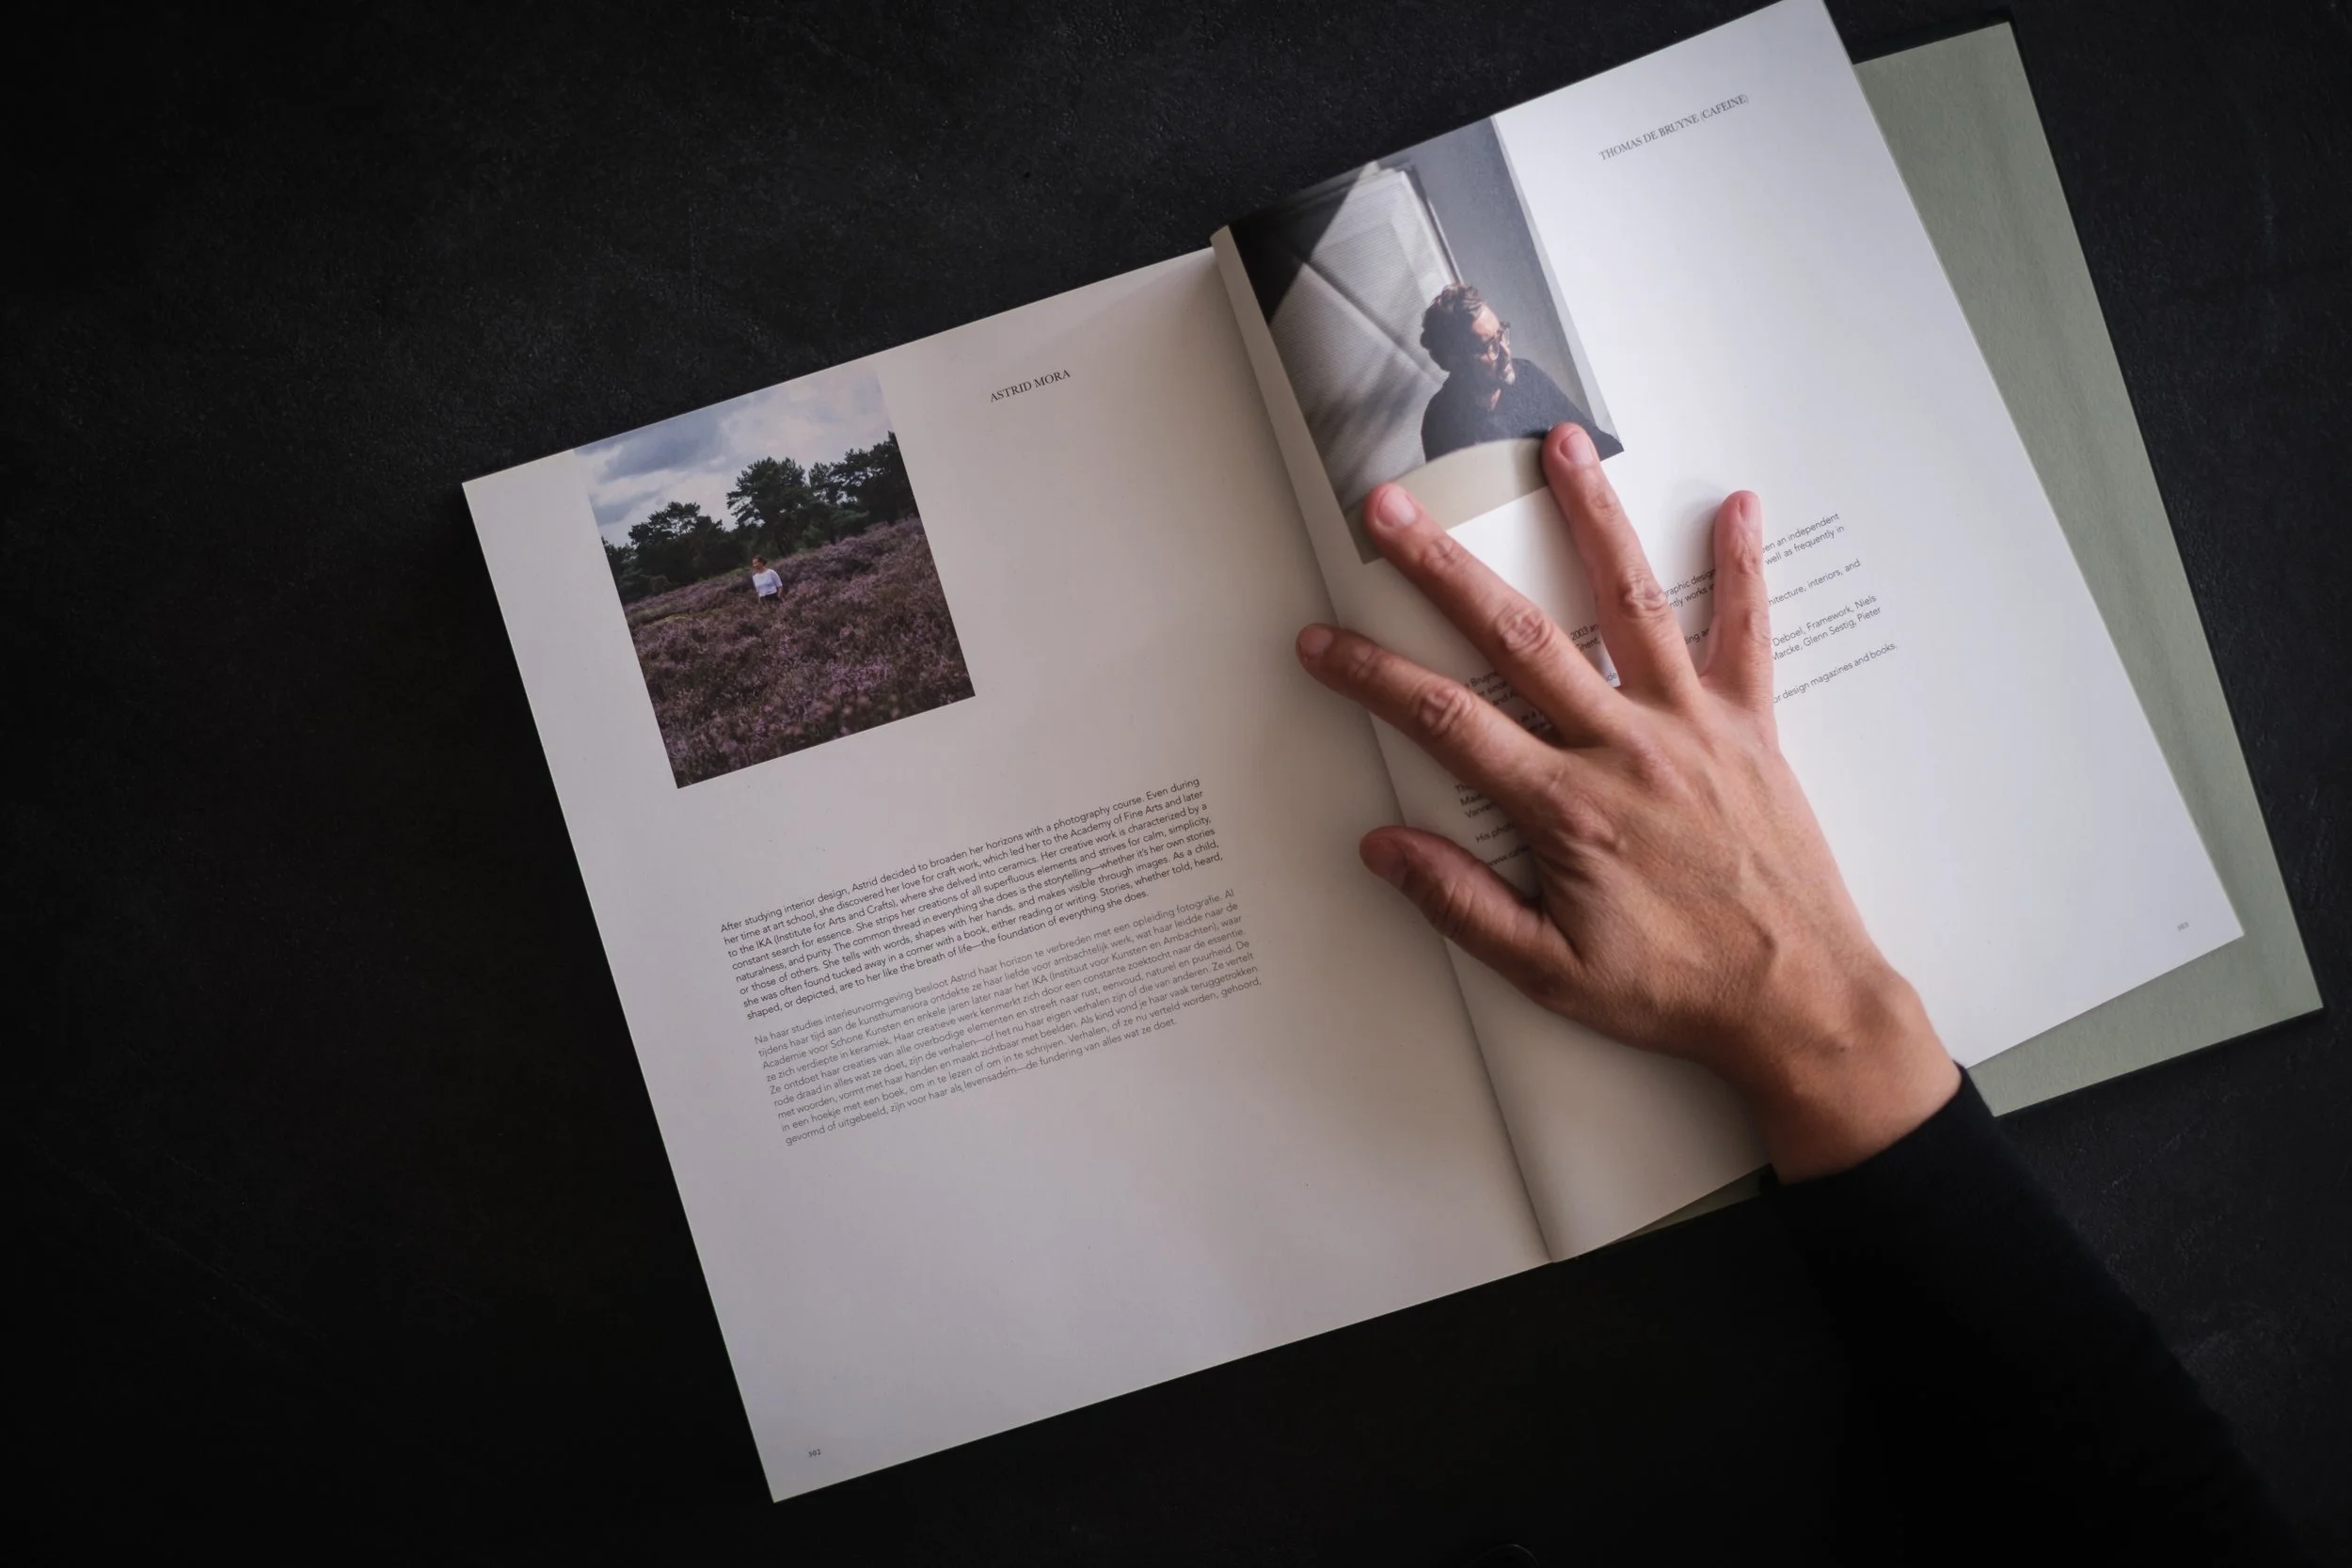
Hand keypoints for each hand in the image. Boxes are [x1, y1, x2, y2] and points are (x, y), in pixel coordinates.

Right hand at [1295, 423, 1956, 1179]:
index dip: (1372, 676)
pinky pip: (1746, 635)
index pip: (1446, 722)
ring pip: (1629, 604)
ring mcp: (1692, 729)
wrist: (1799, 1004)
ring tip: (1561, 446)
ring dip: (1591, 518)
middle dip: (1444, 569)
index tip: (1324, 642)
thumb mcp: (1550, 974)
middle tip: (1393, 510)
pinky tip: (1735, 507)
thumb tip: (1385, 847)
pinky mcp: (1752, 731)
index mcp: (1567, 810)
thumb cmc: (1677, 993)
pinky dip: (1740, 569)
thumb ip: (1462, 904)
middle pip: (1517, 638)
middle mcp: (1625, 750)